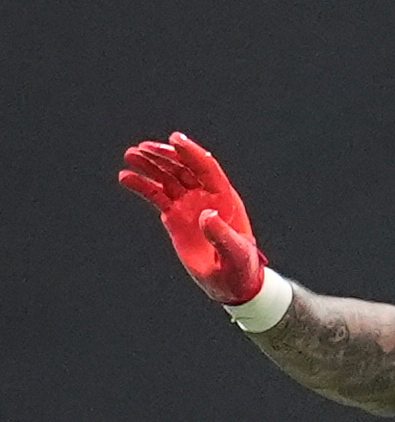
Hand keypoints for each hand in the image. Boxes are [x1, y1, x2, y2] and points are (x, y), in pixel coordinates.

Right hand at [118, 133, 266, 303]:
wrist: (231, 282)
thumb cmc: (240, 266)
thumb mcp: (236, 252)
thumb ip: (222, 234)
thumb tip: (207, 215)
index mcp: (225, 198)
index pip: (207, 168)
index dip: (191, 153)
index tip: (174, 139)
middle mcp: (206, 196)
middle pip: (184, 168)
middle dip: (165, 156)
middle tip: (142, 148)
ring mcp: (189, 204)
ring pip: (168, 179)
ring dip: (150, 166)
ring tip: (130, 156)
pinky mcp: (175, 217)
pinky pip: (156, 196)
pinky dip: (142, 186)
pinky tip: (125, 178)